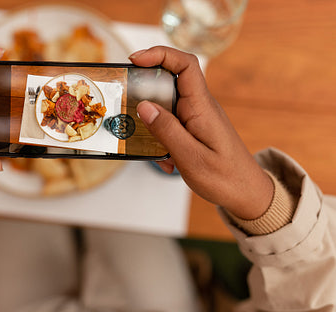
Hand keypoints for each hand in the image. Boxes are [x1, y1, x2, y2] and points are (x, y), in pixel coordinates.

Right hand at [130, 46, 272, 219]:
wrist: (247, 194)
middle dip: (146, 91)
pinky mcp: (194, 129)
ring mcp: (197, 118)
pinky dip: (162, 140)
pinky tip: (166, 161)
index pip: (185, 64)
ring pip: (166, 106)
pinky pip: (171, 125)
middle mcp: (200, 107)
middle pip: (170, 81)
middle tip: (128, 103)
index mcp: (202, 107)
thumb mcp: (191, 157)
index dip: (160, 54)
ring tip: (150, 147)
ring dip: (153, 125)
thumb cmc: (225, 177)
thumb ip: (167, 130)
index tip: (136, 60)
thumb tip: (144, 106)